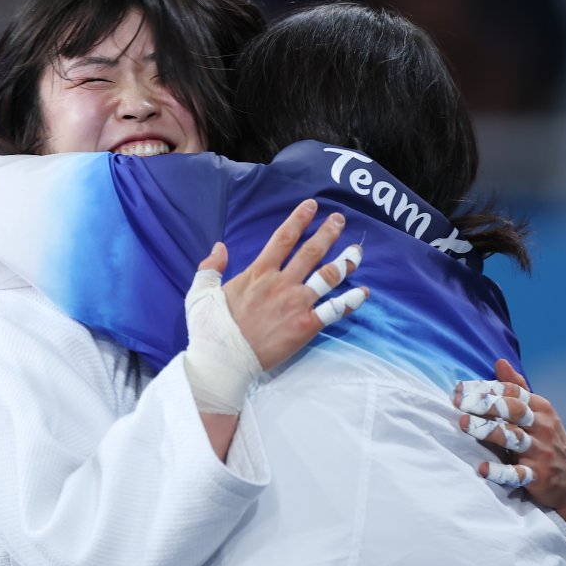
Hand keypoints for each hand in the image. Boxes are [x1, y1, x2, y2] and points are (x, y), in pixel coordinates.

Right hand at [222, 198, 367, 370]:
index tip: (312, 205)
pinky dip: (351, 301)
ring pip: (328, 276)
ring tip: (357, 251)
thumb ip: (211, 267)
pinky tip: (364, 293)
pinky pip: (334, 310)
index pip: (283, 237)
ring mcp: (296, 303)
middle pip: (311, 251)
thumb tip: (219, 247)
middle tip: (340, 220)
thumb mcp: (201, 292)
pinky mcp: (306, 326)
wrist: (223, 359)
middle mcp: (281, 283)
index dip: (299, 218)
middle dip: (328, 233)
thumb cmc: (210, 328)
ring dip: (345, 261)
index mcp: (258, 272)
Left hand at [454, 359, 565, 521]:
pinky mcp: (537, 476)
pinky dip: (500, 471)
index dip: (486, 388)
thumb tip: (499, 361)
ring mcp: (541, 451)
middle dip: (486, 404)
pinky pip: (517, 474)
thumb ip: (517, 387)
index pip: (511, 392)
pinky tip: (482, 468)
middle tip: (459, 403)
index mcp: (540, 408)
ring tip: (464, 424)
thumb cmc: (545, 436)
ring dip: (488, 431)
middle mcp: (542, 427)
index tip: (460, 389)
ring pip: (513, 438)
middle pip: (513, 410)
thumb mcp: (537, 410)